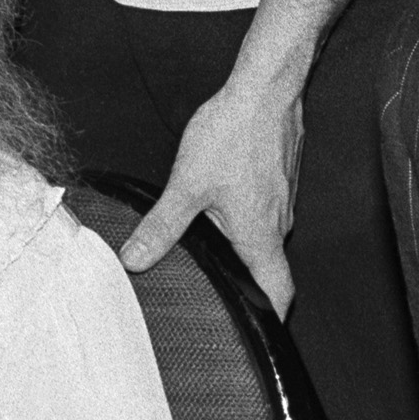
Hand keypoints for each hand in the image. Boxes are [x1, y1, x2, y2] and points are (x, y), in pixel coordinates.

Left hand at [122, 63, 302, 311]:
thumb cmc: (235, 132)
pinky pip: (266, 210)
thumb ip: (161, 226)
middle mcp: (279, 222)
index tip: (258, 332)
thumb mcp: (187, 185)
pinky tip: (222, 203)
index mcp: (261, 236)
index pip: (279, 293)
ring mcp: (283, 199)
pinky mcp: (279, 177)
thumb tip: (136, 260)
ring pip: (265, 236)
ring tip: (213, 245)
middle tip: (221, 290)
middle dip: (247, 282)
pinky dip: (247, 216)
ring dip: (243, 246)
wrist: (267, 87)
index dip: (271, 317)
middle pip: (269, 267)